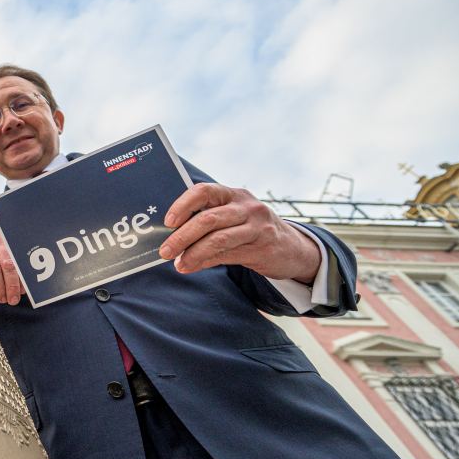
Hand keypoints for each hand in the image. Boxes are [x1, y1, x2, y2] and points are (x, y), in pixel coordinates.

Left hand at [159, 183, 319, 282]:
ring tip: (178, 264)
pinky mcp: (263, 247)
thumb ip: (207, 224)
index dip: (183, 205)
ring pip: (218, 239)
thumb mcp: (233, 218)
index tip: (168, 222)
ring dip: (193, 253)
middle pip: (208, 219)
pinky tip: (192, 266)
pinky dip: (206, 262)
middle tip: (165, 251)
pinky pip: (228, 255)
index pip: (205, 191)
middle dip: (182, 236)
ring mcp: (257, 227)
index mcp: (234, 194)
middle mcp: (247, 207)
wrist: (293, 248)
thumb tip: (172, 239)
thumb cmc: (252, 230)